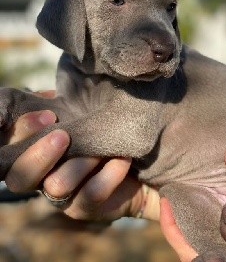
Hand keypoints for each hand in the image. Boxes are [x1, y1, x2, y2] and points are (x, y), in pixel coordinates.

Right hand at [5, 92, 159, 221]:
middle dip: (38, 154)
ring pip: (56, 185)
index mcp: (30, 149)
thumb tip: (43, 96)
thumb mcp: (74, 110)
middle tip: (62, 134)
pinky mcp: (83, 208)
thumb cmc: (97, 128)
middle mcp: (38, 175)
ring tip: (103, 147)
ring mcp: (59, 194)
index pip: (4, 152)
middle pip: (17, 177)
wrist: (135, 160)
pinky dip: (110, 173)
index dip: (12, 135)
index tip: (33, 117)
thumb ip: (53, 104)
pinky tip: (123, 159)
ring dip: (83, 162)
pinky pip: (91, 194)